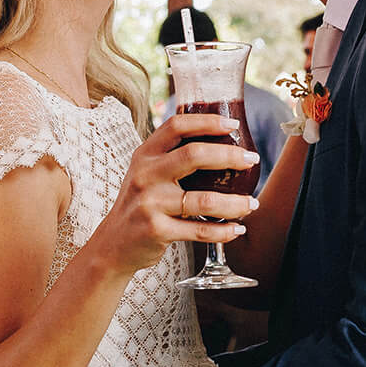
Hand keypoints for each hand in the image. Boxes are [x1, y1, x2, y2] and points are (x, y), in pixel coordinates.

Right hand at [89, 113, 259, 276]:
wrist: (113, 245)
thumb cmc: (139, 204)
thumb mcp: (145, 174)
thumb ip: (170, 157)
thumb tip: (218, 142)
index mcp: (144, 155)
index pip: (176, 126)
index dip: (207, 121)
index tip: (234, 125)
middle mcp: (145, 175)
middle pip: (194, 155)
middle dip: (230, 155)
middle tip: (252, 159)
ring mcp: (150, 203)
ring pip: (204, 200)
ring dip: (235, 203)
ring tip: (252, 203)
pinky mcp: (157, 230)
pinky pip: (199, 230)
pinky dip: (224, 231)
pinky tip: (237, 228)